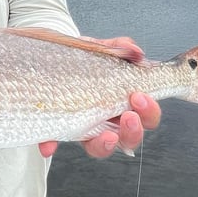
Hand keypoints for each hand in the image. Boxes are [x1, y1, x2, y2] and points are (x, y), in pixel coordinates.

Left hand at [37, 35, 160, 158]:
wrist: (50, 54)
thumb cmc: (81, 57)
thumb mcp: (100, 49)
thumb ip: (120, 48)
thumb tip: (136, 52)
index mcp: (121, 102)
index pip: (145, 116)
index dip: (148, 112)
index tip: (140, 97)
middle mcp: (106, 120)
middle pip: (130, 138)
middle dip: (134, 131)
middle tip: (129, 116)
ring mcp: (83, 127)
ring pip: (100, 148)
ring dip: (105, 145)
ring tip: (107, 137)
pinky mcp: (57, 128)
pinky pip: (54, 141)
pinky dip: (51, 144)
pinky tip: (49, 145)